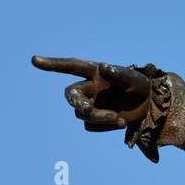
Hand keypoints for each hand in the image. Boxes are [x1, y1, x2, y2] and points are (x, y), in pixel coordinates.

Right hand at [31, 57, 150, 131]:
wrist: (149, 107)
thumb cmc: (140, 87)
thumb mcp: (134, 79)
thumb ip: (119, 73)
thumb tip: (103, 67)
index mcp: (94, 72)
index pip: (71, 66)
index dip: (53, 64)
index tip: (35, 60)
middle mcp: (88, 88)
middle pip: (71, 96)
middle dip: (76, 102)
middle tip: (87, 109)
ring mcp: (90, 104)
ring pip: (82, 114)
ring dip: (98, 117)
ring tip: (118, 118)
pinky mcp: (94, 120)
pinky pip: (91, 125)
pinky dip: (105, 125)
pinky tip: (121, 121)